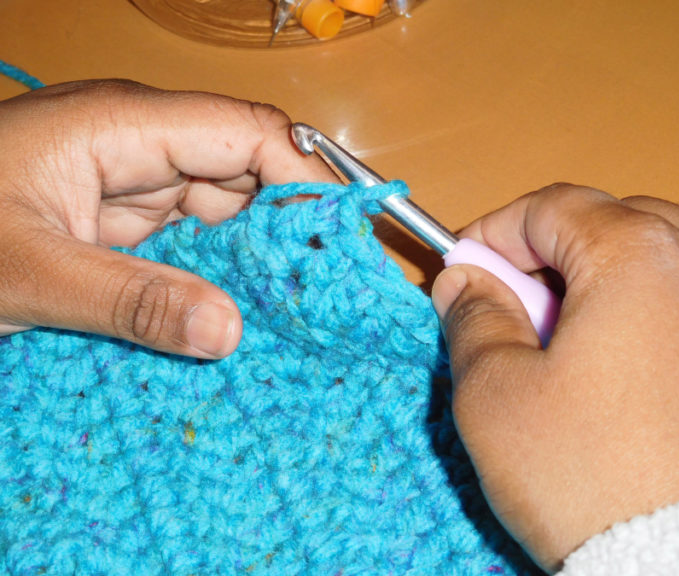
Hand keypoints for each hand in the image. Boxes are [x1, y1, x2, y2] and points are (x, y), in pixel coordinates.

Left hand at [0, 80, 336, 356]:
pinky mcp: (124, 227)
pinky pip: (193, 246)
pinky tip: (236, 319)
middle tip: (319, 297)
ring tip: (289, 318)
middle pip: (246, 175)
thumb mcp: (27, 273)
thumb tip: (229, 333)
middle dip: (286, 230)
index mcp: (122, 126)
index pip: (247, 132)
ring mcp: (132, 188)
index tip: (337, 242)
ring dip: (254, 263)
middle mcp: (139, 147)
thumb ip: (130, 301)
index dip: (303, 180)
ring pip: (225, 216)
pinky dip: (218, 280)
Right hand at [431, 184, 678, 571]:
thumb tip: (464, 282)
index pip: (552, 207)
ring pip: (661, 262)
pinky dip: (656, 315)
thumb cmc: (597, 482)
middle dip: (551, 257)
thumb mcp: (497, 395)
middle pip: (610, 225)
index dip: (495, 232)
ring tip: (572, 350)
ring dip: (606, 284)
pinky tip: (631, 372)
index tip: (467, 268)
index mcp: (639, 257)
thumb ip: (473, 319)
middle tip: (516, 311)